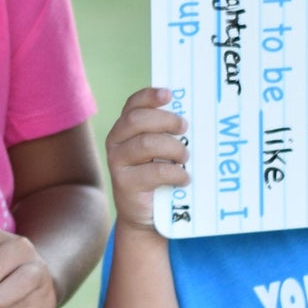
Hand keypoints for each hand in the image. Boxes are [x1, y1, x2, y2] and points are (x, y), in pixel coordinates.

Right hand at [106, 87, 188, 232]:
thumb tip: (190, 119)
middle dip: (165, 120)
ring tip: (185, 157)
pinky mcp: (124, 183)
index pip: (133, 105)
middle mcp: (116, 142)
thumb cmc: (157, 177)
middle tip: (184, 127)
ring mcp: (117, 162)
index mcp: (124, 128)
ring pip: (146, 144)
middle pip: (137, 120)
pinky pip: (154, 172)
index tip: (169, 94)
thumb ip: (166, 134)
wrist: (145, 214)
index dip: (149, 96)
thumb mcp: (159, 151)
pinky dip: (175, 173)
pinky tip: (184, 179)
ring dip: (173, 148)